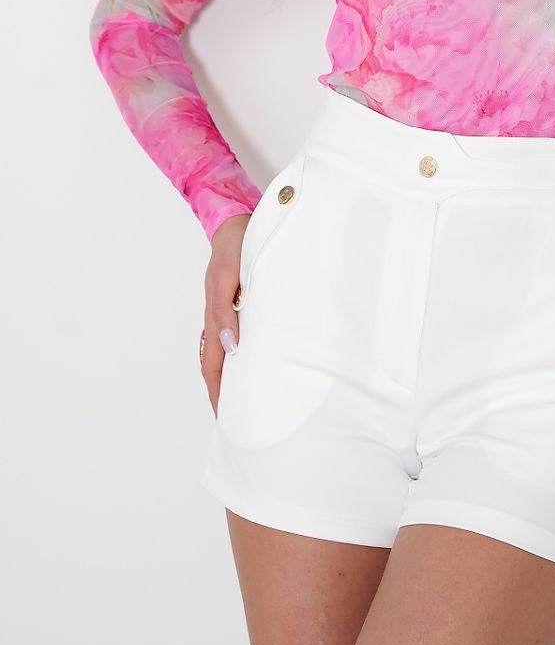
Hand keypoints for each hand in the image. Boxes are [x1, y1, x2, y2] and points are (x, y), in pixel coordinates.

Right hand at [200, 212, 249, 414]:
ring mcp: (226, 312)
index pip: (214, 365)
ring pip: (224, 353)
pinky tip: (251, 364)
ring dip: (229, 377)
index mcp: (216, 316)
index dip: (219, 392)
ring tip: (242, 402)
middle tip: (236, 421)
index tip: (225, 417)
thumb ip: (225, 310)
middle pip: (216, 365)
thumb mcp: (227, 277)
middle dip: (223, 393)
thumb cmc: (235, 247)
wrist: (236, 223)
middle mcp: (219, 318)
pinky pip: (233, 338)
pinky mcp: (236, 305)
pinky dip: (237, 357)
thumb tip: (231, 347)